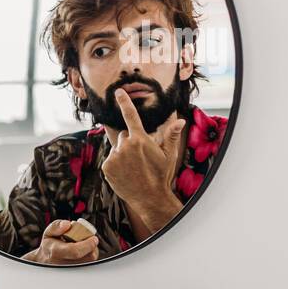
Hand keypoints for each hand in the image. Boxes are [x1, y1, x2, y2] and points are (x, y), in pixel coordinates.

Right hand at [25, 219, 99, 264]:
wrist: (46, 261)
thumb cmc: (49, 246)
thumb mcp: (48, 233)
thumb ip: (56, 226)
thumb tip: (67, 224)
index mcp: (55, 251)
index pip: (75, 251)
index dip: (88, 244)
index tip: (93, 238)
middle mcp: (62, 263)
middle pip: (87, 257)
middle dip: (91, 247)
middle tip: (88, 240)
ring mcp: (70, 271)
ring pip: (90, 261)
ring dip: (90, 252)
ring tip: (82, 247)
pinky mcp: (77, 273)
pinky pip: (89, 265)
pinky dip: (89, 257)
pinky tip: (82, 253)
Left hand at [100, 89, 184, 208]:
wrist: (149, 197)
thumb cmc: (161, 175)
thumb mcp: (169, 155)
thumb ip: (170, 136)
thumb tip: (180, 121)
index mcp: (140, 139)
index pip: (131, 116)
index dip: (124, 102)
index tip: (117, 91)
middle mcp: (125, 145)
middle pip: (125, 136)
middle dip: (131, 143)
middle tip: (141, 158)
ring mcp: (114, 156)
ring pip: (117, 148)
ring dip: (123, 154)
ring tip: (134, 167)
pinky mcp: (107, 166)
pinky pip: (110, 159)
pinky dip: (116, 164)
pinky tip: (126, 173)